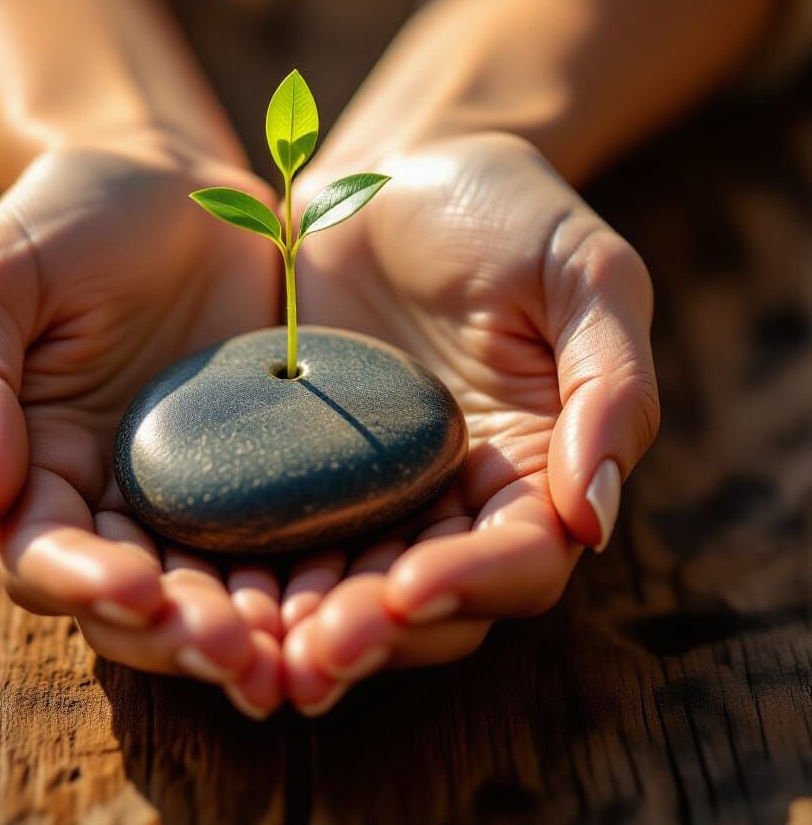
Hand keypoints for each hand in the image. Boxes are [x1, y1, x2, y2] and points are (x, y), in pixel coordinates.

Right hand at [0, 134, 284, 716]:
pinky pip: (293, 531)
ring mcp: (201, 487)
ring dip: (254, 628)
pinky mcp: (274, 463)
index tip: (139, 591)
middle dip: (183, 634)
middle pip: (142, 596)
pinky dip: (315, 571)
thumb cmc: (68, 218)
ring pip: (220, 584)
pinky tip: (355, 592)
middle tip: (241, 655)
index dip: (86, 584)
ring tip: (301, 652)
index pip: (47, 555)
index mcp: (40, 466)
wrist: (174, 180)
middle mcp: (118, 496)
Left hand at [281, 133, 658, 713]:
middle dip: (378, 632)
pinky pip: (281, 535)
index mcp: (536, 468)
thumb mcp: (587, 273)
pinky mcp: (300, 467)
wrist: (397, 170)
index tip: (414, 587)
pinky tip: (215, 591)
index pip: (522, 558)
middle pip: (429, 598)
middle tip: (315, 654)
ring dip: (309, 627)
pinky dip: (256, 571)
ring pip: (350, 587)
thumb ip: (610, 384)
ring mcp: (374, 489)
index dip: (476, 583)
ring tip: (259, 649)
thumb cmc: (508, 210)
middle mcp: (456, 498)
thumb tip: (595, 513)